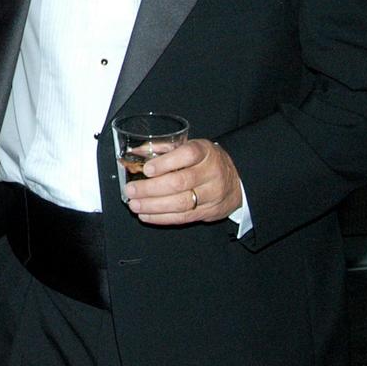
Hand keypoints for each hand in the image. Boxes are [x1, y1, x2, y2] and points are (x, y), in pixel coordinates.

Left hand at [122, 139, 242, 224]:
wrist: (235, 182)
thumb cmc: (205, 162)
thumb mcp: (191, 147)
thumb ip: (165, 148)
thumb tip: (136, 152)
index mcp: (205, 152)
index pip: (187, 155)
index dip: (166, 163)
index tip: (146, 169)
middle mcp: (212, 172)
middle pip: (180, 182)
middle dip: (151, 188)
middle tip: (131, 190)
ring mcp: (213, 194)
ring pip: (181, 203)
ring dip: (153, 206)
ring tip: (134, 205)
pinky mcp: (209, 212)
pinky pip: (184, 217)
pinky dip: (162, 218)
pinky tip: (146, 215)